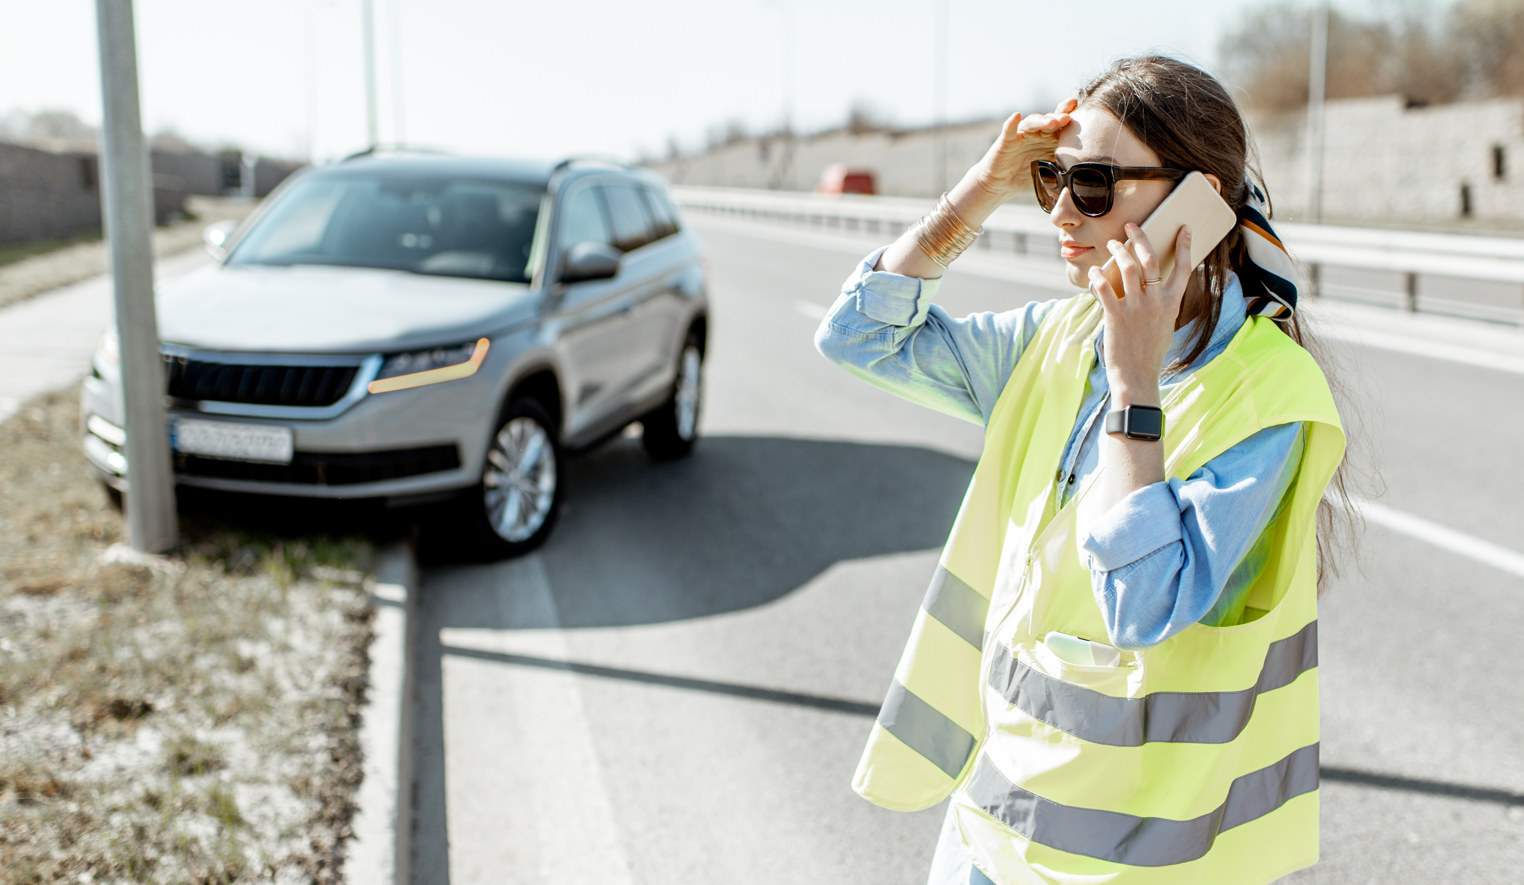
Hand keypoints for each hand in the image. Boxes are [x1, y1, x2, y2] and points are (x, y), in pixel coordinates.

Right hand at [970, 98, 1077, 200]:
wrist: (1001, 186)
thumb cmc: (1027, 180)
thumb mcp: (1051, 178)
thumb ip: (1067, 175)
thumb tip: (1091, 183)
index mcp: (1051, 140)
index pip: (1063, 125)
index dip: (1072, 117)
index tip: (1084, 112)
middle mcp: (1038, 134)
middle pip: (1051, 119)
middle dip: (1060, 116)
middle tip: (1068, 118)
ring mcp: (1022, 135)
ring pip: (1033, 122)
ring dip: (1042, 120)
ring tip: (1052, 122)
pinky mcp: (1006, 140)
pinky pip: (1009, 129)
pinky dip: (1012, 122)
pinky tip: (1016, 115)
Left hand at [1087, 222, 1192, 404]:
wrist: (1137, 377)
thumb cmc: (1150, 352)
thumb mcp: (1164, 325)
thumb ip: (1160, 304)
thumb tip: (1151, 285)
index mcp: (1171, 304)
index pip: (1183, 269)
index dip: (1185, 247)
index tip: (1184, 229)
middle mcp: (1156, 303)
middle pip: (1150, 260)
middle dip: (1140, 238)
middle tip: (1131, 227)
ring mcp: (1136, 308)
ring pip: (1128, 268)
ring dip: (1118, 251)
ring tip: (1113, 244)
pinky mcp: (1116, 316)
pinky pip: (1104, 288)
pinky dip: (1098, 276)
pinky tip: (1094, 271)